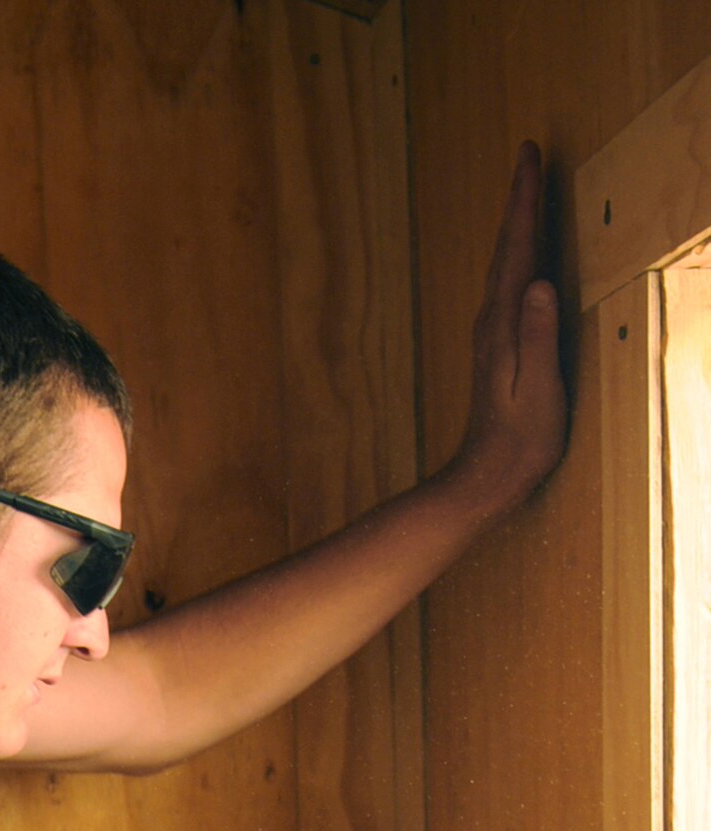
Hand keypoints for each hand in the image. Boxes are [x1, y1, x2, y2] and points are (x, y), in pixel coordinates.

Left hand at [448, 141, 567, 510]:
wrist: (489, 474)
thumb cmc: (521, 435)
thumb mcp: (538, 385)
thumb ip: (539, 334)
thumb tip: (540, 284)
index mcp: (505, 322)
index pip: (518, 248)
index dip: (524, 201)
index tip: (528, 156)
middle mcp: (492, 321)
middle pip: (507, 248)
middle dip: (518, 200)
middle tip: (527, 157)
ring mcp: (491, 334)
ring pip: (503, 264)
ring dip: (515, 226)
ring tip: (525, 194)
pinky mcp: (496, 347)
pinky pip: (506, 286)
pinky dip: (514, 258)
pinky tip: (518, 260)